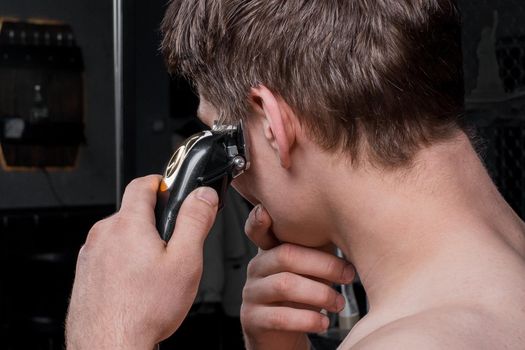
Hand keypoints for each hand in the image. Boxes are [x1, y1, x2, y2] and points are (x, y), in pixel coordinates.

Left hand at [66, 175, 218, 348]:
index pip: (142, 184)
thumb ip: (195, 221)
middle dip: (154, 221)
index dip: (161, 182)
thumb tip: (203, 195)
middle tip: (173, 245)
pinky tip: (137, 286)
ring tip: (155, 274)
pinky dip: (123, 262)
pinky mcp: (85, 274)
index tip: (171, 189)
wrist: (110, 345)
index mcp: (128, 224)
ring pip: (121, 236)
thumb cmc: (144, 309)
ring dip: (138, 244)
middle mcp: (103, 234)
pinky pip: (108, 256)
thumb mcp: (185, 260)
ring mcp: (90, 255)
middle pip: (132, 212)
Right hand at [241, 205, 354, 349]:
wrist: (283, 336)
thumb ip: (319, 249)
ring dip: (320, 293)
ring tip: (338, 303)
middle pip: (286, 255)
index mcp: (268, 251)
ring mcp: (251, 294)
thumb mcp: (310, 269)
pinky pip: (280, 317)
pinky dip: (307, 319)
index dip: (258, 220)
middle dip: (323, 264)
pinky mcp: (253, 320)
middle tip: (348, 274)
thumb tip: (350, 229)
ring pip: (284, 285)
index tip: (266, 212)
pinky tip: (323, 322)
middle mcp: (256, 269)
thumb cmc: (301, 296)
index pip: (257, 230)